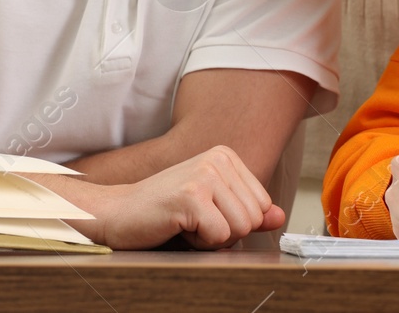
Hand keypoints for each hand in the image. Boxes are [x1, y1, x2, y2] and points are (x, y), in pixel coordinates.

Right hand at [63, 145, 285, 248]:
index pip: (263, 205)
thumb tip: (280, 217)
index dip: (234, 221)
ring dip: (212, 238)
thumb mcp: (212, 208)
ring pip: (241, 229)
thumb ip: (247, 211)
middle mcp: (218, 159)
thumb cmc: (164, 212)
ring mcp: (205, 175)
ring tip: (185, 222)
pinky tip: (177, 226)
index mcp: (226, 156)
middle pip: (254, 218)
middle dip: (225, 232)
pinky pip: (220, 237)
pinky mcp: (191, 196)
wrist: (117, 213)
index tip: (204, 213)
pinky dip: (199, 243)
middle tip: (192, 219)